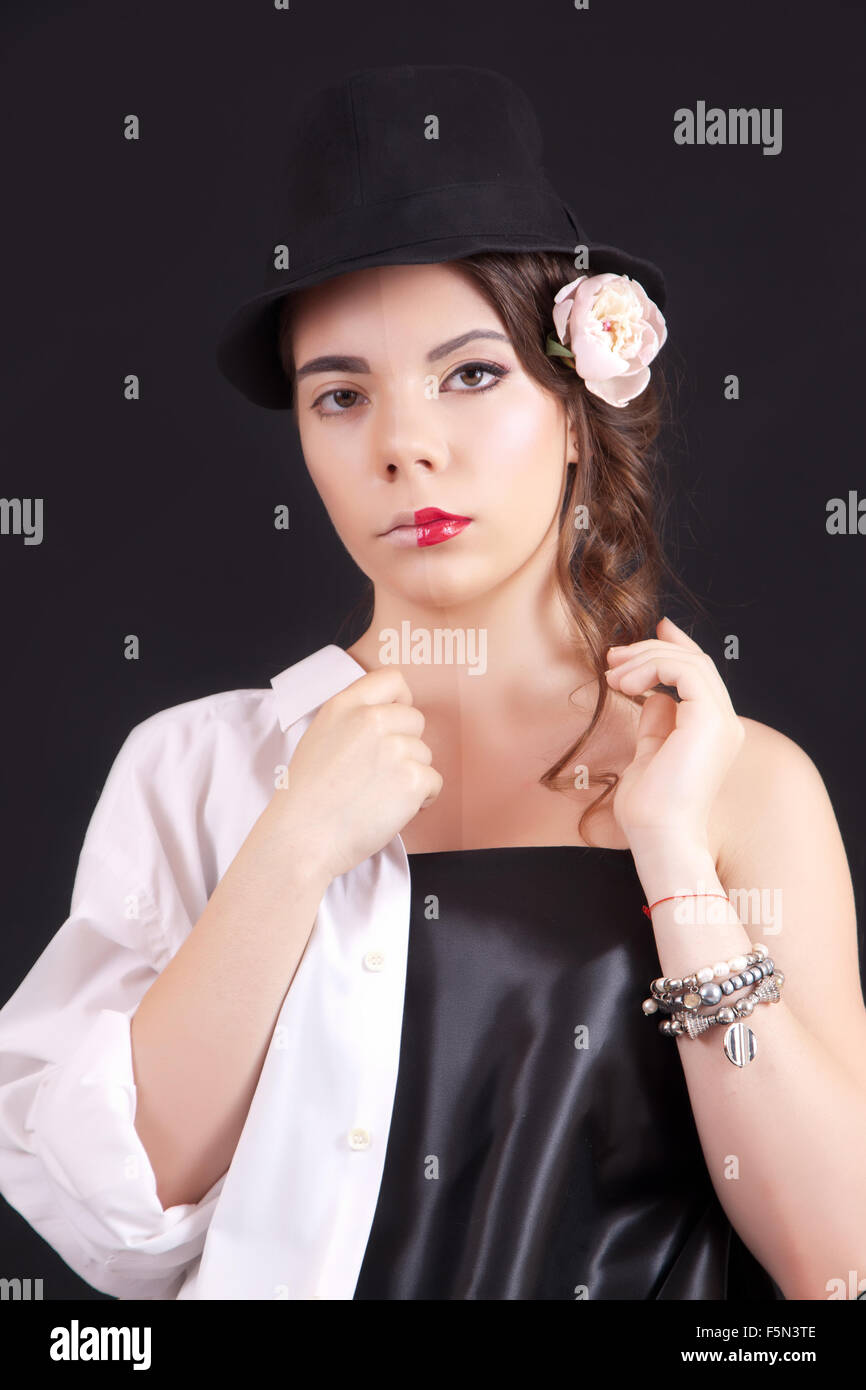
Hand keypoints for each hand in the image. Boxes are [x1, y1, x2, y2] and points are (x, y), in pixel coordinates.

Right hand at [267, 666, 442, 882]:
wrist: (302, 838)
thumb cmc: (307, 798)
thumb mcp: (320, 738)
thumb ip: (352, 720)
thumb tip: (388, 718)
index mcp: (344, 706)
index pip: (392, 679)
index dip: (400, 702)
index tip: (394, 724)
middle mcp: (371, 720)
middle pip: (415, 719)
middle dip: (406, 745)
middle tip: (379, 773)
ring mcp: (394, 748)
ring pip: (425, 754)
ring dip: (410, 775)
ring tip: (378, 796)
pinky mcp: (411, 779)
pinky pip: (433, 782)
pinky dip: (420, 799)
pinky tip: (390, 809)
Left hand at [604, 616, 744, 851]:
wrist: (659, 836)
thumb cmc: (650, 809)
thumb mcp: (648, 755)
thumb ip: (656, 724)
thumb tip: (653, 696)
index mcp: (712, 732)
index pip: (700, 676)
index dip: (679, 646)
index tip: (654, 628)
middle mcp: (724, 724)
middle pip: (695, 663)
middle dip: (651, 650)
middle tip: (612, 657)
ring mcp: (722, 722)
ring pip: (690, 662)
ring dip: (645, 659)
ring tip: (612, 676)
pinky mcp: (710, 720)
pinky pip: (685, 672)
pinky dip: (652, 668)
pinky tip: (626, 686)